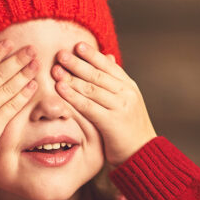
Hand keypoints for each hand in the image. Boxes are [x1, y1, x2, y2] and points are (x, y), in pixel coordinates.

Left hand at [53, 43, 157, 166]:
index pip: (108, 66)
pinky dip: (73, 96)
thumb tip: (108, 57)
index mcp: (129, 86)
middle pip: (97, 74)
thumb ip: (115, 82)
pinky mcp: (112, 122)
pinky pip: (88, 106)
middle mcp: (126, 93)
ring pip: (92, 88)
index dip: (92, 55)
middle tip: (60, 54)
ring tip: (56, 70)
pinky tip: (60, 89)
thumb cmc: (129, 128)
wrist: (143, 153)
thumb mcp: (126, 101)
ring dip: (72, 78)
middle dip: (77, 63)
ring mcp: (120, 107)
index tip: (77, 45)